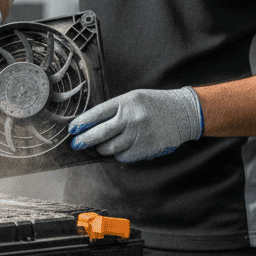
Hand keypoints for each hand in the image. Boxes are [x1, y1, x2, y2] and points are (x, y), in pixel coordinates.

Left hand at [68, 87, 203, 162]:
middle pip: (99, 134)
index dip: (81, 123)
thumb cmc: (155, 104)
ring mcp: (138, 135)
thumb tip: (91, 125)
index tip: (72, 129)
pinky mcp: (145, 148)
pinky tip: (121, 149)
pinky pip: (123, 157)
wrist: (183, 113)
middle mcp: (131, 118)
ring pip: (110, 148)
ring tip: (101, 146)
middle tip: (76, 144)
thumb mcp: (134, 98)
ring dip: (102, 149)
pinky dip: (118, 155)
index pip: (96, 114)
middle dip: (84, 141)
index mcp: (126, 102)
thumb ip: (115, 109)